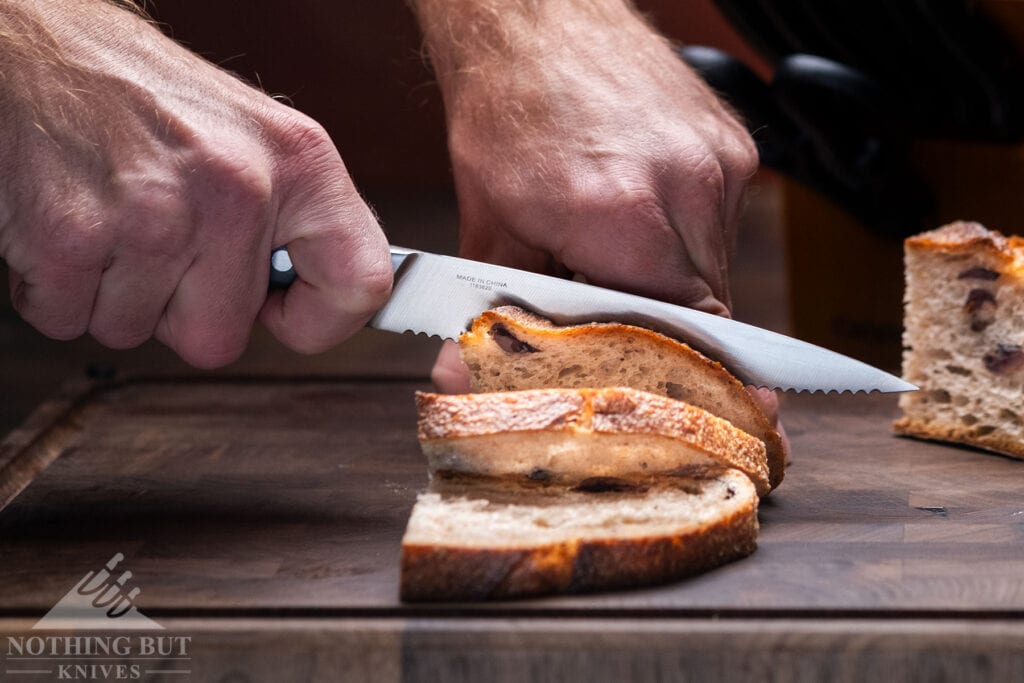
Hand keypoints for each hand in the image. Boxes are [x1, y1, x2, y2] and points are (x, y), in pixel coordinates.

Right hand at [0, 0, 390, 366]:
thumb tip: (318, 295)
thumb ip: (295, 220)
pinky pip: (65, 320)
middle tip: (162, 243)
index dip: (321, 321)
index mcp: (299, 163)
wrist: (44, 47)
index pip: (361, 282)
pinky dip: (57, 288)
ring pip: (133, 332)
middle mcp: (238, 189)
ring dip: (113, 294)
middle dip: (180, 309)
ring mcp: (153, 216)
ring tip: (112, 219)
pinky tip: (72, 226)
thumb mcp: (256, 138)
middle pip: (219, 340)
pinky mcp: (72, 235)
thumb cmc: (148, 96)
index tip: (286, 314)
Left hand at [412, 1, 756, 380]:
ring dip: (680, 278)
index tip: (672, 381)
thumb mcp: (491, 225)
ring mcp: (717, 159)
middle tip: (629, 320)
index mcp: (623, 219)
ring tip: (626, 254)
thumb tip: (476, 373)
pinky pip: (725, 220)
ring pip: (719, 263)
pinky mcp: (733, 142)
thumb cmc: (506, 111)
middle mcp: (685, 187)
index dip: (677, 364)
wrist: (534, 19)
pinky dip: (691, 235)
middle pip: (708, 305)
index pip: (684, 331)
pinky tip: (645, 216)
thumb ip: (497, 309)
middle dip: (670, 325)